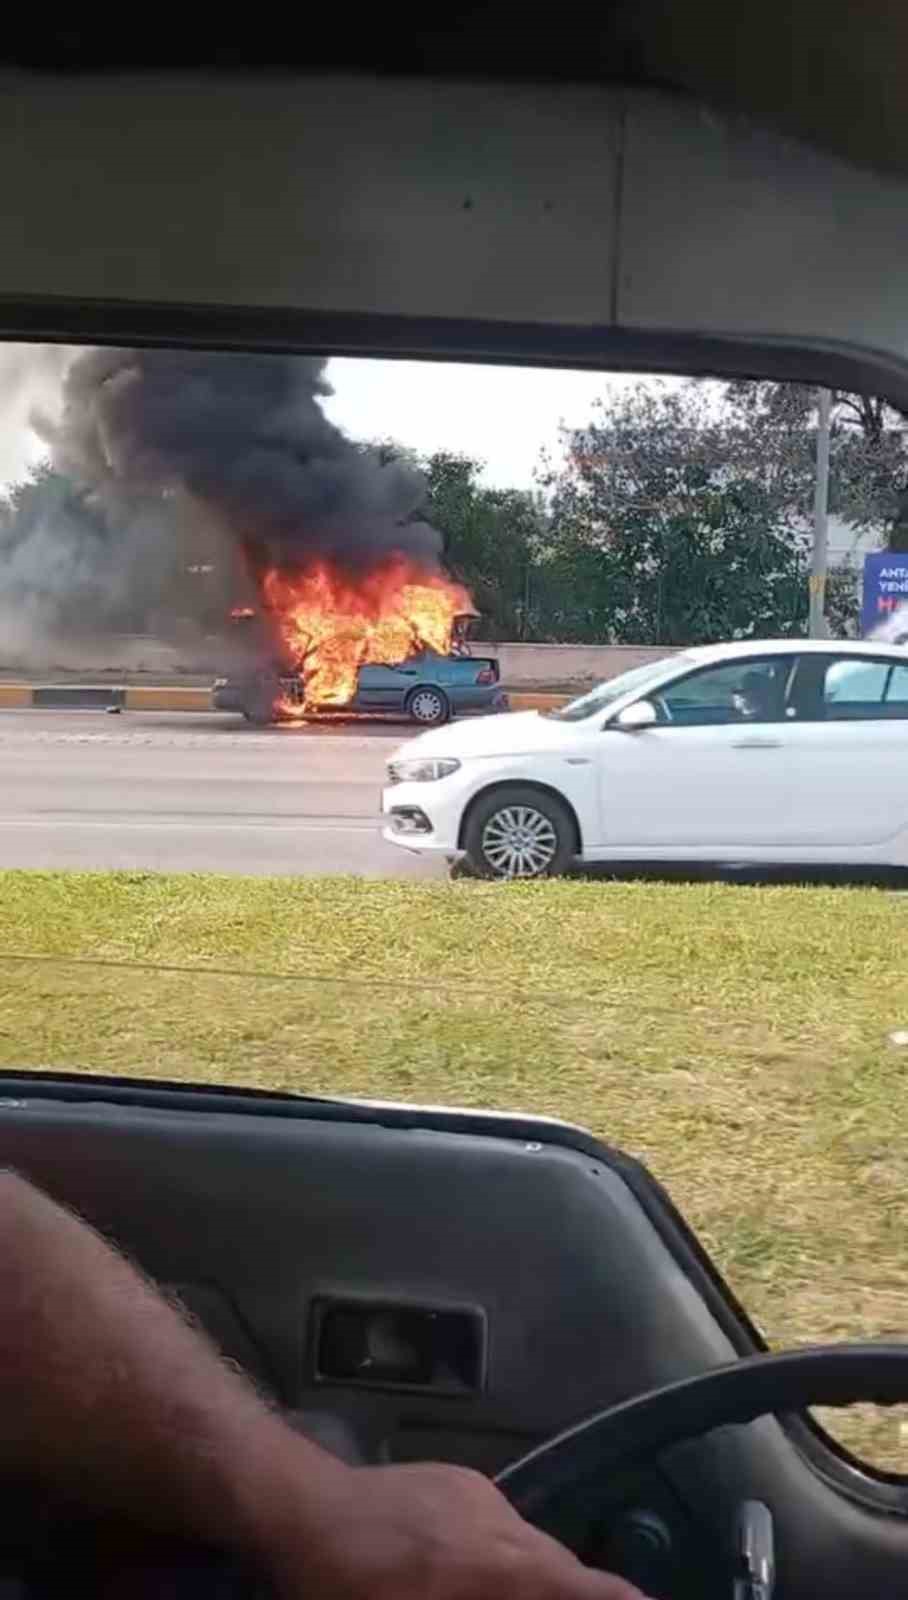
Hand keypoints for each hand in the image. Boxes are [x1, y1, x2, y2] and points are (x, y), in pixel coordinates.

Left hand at [263, 1459, 646, 1599]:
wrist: (296, 1508)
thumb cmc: (345, 1590)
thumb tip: (518, 1590)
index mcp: (497, 1568)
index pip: (588, 1589)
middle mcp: (500, 1522)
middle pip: (561, 1568)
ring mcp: (475, 1494)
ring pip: (529, 1546)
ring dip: (533, 1582)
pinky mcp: (450, 1479)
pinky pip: (497, 1524)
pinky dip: (502, 1556)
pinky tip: (465, 1579)